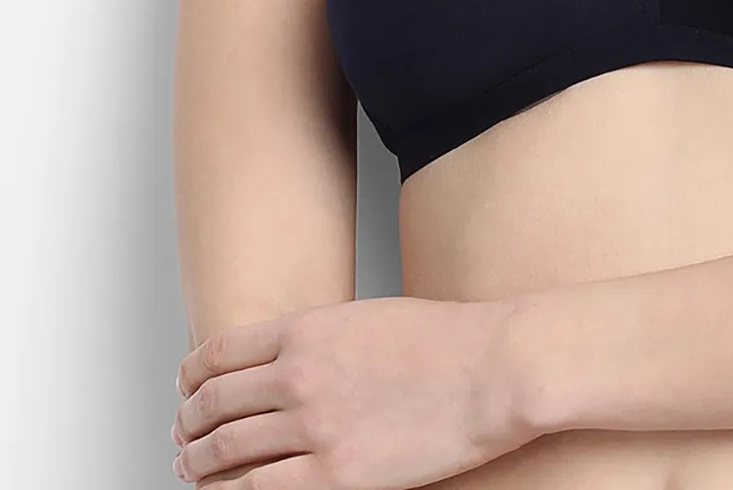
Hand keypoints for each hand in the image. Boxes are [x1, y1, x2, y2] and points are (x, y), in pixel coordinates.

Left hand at [171, 295, 536, 486]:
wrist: (492, 369)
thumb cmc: (445, 341)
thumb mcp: (367, 318)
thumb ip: (318, 339)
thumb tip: (283, 365)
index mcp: (307, 329)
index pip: (220, 352)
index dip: (191, 374)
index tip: (184, 386)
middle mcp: (300, 375)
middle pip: (214, 403)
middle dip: (188, 423)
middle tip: (181, 435)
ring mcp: (315, 428)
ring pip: (227, 451)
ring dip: (198, 463)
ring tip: (190, 469)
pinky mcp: (337, 476)